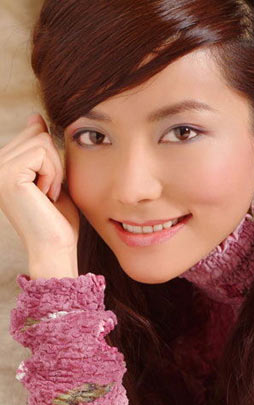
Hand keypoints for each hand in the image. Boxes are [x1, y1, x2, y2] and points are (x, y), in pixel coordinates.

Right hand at [0, 112, 79, 271]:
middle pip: (38, 133)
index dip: (52, 158)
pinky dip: (53, 174)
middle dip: (55, 163)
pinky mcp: (7, 173)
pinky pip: (42, 152)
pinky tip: (46, 196)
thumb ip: (42, 150)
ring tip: (47, 195)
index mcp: (2, 166)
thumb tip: (34, 117)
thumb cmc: (58, 219)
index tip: (48, 188)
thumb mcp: (51, 176)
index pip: (33, 132)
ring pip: (42, 141)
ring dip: (55, 170)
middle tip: (49, 193)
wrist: (56, 247)